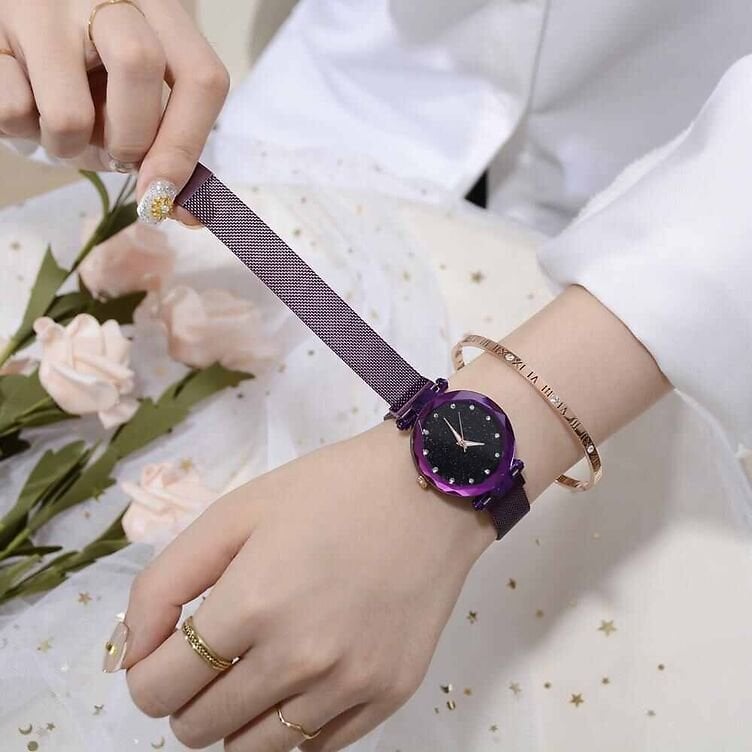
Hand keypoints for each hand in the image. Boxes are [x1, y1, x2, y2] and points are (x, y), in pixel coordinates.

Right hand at [0, 0, 228, 220]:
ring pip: (70, 112)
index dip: (186, 145)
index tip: (164, 192)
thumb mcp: (140, 108)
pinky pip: (12, 111)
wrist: (22, 42)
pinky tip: (27, 99)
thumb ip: (168, 151)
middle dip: (132, 140)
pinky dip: (22, 129)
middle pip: (140, 65)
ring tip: (63, 122)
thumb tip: (187, 214)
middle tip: (115, 151)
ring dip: (68, 147)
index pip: (200, 76)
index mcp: (161, 12)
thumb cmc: (93, 82)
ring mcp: (43, 6)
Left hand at [122, 421, 493, 750]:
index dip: (146, 675)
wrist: (429, 490)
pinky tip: (307, 673)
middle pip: (198, 730)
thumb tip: (130, 651)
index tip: (161, 653)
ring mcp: (349, 685)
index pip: (158, 689)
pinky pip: (315, 748)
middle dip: (188, 697)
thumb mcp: (235, 512)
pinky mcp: (388, 696)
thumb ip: (165, 581)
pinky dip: (294, 723)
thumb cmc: (329, 491)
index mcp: (253, 604)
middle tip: (213, 652)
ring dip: (237, 719)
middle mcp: (300, 658)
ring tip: (257, 666)